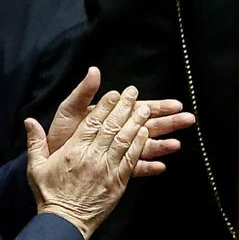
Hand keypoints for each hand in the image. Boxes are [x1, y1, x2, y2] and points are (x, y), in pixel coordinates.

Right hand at [25, 86, 152, 238]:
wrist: (64, 222)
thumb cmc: (49, 194)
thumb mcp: (36, 167)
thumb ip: (35, 142)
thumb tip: (29, 121)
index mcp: (73, 151)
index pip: (92, 122)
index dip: (104, 106)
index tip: (114, 93)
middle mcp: (92, 157)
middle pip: (111, 127)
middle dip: (124, 107)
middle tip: (134, 93)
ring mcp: (107, 169)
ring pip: (125, 140)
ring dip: (136, 123)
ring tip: (144, 108)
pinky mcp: (118, 183)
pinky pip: (132, 160)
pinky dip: (139, 145)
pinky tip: (145, 134)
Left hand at [47, 67, 191, 176]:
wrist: (50, 164)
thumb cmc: (60, 135)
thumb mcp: (69, 110)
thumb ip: (84, 93)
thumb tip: (94, 71)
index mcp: (113, 117)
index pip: (140, 109)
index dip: (158, 106)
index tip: (175, 104)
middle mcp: (119, 134)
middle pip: (149, 126)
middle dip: (169, 123)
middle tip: (188, 118)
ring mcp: (118, 151)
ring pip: (145, 146)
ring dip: (162, 144)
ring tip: (177, 144)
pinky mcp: (114, 169)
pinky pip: (134, 168)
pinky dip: (147, 167)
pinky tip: (161, 167)